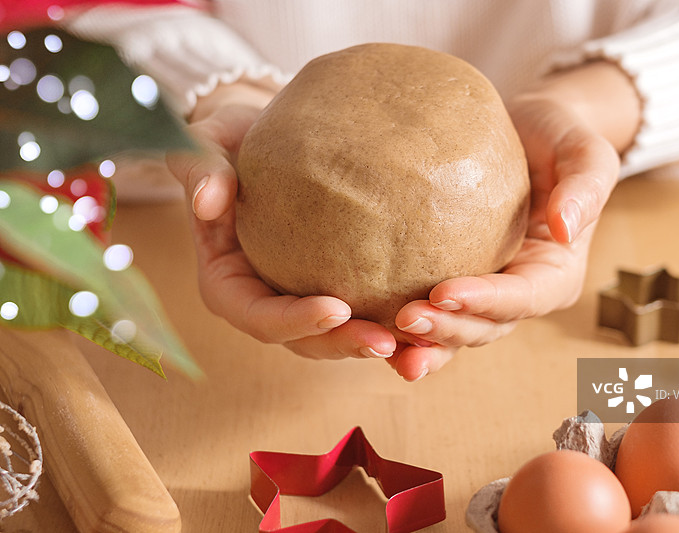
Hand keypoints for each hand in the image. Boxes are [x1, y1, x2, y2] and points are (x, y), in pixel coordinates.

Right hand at [166, 82, 396, 361]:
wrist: (264, 137)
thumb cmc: (232, 138)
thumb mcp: (209, 143)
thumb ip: (201, 168)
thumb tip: (205, 200)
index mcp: (228, 283)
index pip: (257, 315)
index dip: (294, 321)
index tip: (336, 308)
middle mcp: (264, 300)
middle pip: (302, 338)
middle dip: (343, 344)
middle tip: (387, 341)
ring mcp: (299, 298)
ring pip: (336, 336)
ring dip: (373, 343)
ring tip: (416, 341)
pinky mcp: (331, 286)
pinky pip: (361, 313)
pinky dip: (390, 322)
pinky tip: (429, 320)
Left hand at [388, 61, 640, 380]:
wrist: (526, 131)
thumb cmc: (558, 136)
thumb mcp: (585, 150)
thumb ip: (585, 186)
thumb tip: (567, 228)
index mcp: (555, 273)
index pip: (524, 297)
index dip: (486, 301)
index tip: (445, 292)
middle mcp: (519, 293)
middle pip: (485, 326)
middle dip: (447, 330)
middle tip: (405, 319)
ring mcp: (484, 292)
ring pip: (455, 331)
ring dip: (424, 344)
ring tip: (386, 346)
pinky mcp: (453, 280)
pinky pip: (431, 312)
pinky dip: (403, 330)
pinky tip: (370, 330)